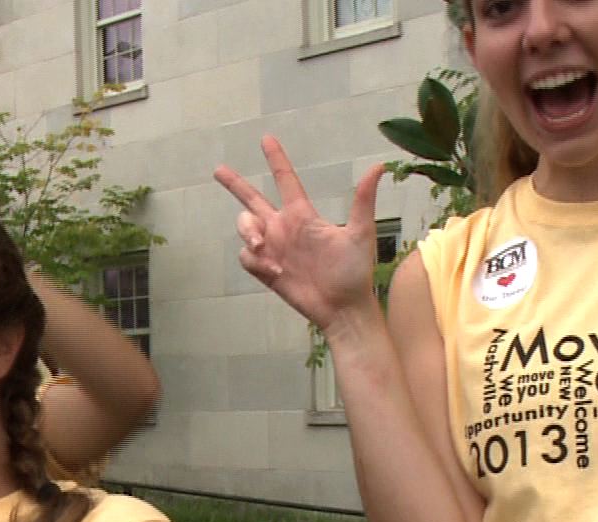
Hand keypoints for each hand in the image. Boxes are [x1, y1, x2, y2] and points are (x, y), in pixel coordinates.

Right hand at [215, 137, 384, 332]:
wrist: (342, 307)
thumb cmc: (354, 271)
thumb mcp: (361, 233)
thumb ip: (363, 200)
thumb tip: (379, 166)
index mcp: (303, 215)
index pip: (285, 180)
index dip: (276, 159)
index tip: (266, 139)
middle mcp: (284, 228)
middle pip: (251, 199)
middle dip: (235, 184)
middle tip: (218, 169)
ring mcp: (272, 248)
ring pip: (244, 227)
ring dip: (248, 232)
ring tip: (261, 246)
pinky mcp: (265, 270)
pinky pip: (246, 257)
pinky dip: (255, 260)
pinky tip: (275, 270)